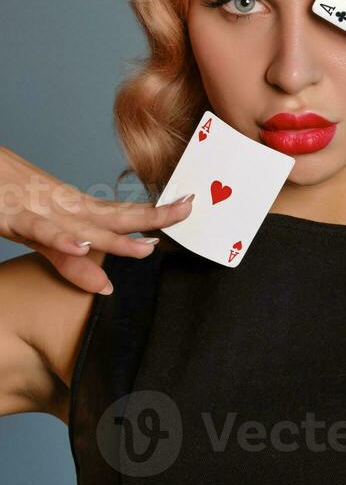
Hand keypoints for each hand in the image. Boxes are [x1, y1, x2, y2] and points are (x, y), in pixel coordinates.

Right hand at [0, 146, 193, 293]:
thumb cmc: (6, 197)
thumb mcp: (41, 233)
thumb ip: (70, 262)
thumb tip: (103, 287)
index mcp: (74, 209)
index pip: (122, 213)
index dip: (154, 212)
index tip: (187, 207)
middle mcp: (65, 208)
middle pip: (115, 216)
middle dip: (152, 217)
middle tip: (188, 211)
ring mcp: (43, 211)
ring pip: (85, 226)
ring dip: (116, 237)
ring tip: (147, 248)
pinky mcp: (15, 218)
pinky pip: (40, 230)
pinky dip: (60, 238)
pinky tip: (80, 246)